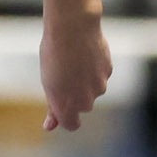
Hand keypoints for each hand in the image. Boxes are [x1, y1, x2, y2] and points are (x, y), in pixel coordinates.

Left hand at [39, 13, 111, 131]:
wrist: (72, 29)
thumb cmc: (53, 56)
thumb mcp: (48, 83)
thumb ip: (53, 107)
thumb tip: (49, 128)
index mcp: (66, 105)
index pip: (71, 125)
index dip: (66, 118)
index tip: (62, 110)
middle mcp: (85, 100)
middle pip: (82, 106)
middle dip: (74, 95)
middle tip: (61, 74)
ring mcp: (100, 86)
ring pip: (92, 89)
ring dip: (84, 80)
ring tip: (72, 61)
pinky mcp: (108, 72)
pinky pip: (100, 75)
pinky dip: (93, 69)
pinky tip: (85, 54)